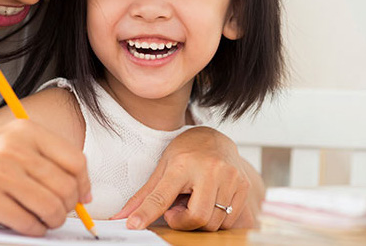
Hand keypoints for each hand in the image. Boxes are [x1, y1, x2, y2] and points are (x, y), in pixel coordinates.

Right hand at [0, 119, 90, 235]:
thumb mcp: (15, 142)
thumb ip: (47, 158)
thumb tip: (81, 187)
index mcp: (28, 131)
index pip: (75, 160)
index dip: (84, 183)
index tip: (83, 195)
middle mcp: (16, 148)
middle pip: (65, 186)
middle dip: (70, 206)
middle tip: (64, 211)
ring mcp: (0, 172)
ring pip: (49, 206)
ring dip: (54, 220)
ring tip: (48, 220)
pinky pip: (25, 221)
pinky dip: (33, 229)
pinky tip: (30, 226)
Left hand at [111, 126, 254, 230]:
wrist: (215, 138)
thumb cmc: (187, 153)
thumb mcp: (163, 168)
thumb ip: (145, 196)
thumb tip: (122, 217)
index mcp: (183, 164)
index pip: (162, 196)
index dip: (147, 214)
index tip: (134, 226)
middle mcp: (210, 170)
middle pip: (197, 217)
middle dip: (184, 221)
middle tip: (177, 207)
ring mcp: (231, 178)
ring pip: (213, 222)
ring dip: (200, 219)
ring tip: (194, 200)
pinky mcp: (244, 186)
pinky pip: (228, 220)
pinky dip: (216, 218)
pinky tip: (209, 200)